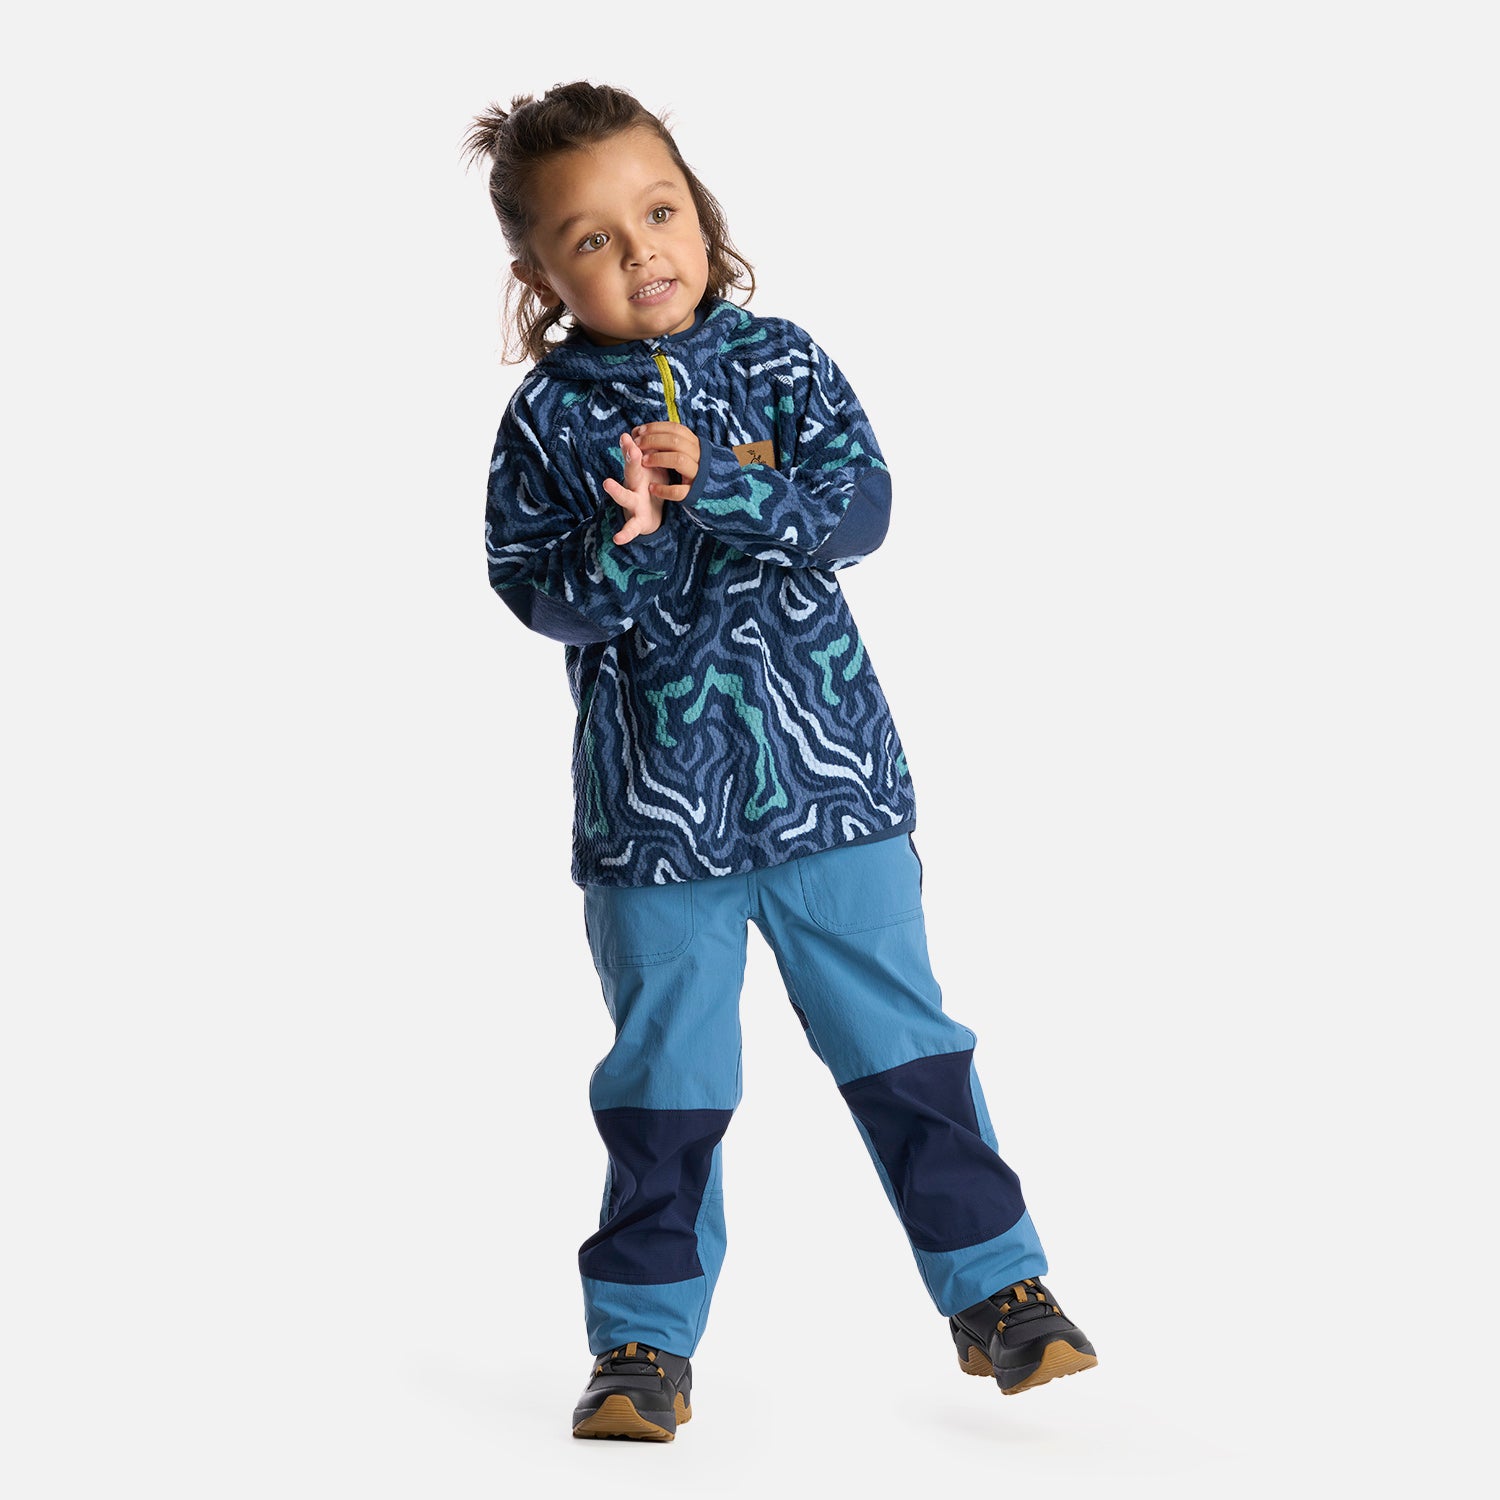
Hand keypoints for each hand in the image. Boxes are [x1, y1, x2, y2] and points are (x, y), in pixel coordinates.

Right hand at [603, 431, 665, 545]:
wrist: (650, 517)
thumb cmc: (650, 487)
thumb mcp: (652, 470)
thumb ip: (649, 453)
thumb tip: (648, 431)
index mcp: (640, 473)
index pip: (636, 456)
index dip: (631, 446)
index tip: (627, 434)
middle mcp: (634, 486)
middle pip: (631, 471)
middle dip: (630, 457)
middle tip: (627, 444)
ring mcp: (633, 503)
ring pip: (624, 496)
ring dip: (616, 490)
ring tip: (607, 483)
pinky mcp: (636, 521)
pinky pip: (630, 527)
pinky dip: (624, 533)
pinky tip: (617, 539)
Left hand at [631, 422, 700, 501]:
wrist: (711, 492)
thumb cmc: (688, 469)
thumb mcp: (681, 452)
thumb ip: (663, 441)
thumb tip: (636, 430)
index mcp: (695, 444)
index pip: (676, 429)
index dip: (656, 428)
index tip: (640, 431)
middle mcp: (699, 457)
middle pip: (676, 441)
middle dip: (653, 441)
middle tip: (637, 444)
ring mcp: (698, 475)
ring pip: (679, 460)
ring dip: (658, 458)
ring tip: (643, 461)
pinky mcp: (694, 493)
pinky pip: (679, 491)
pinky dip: (664, 489)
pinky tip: (652, 488)